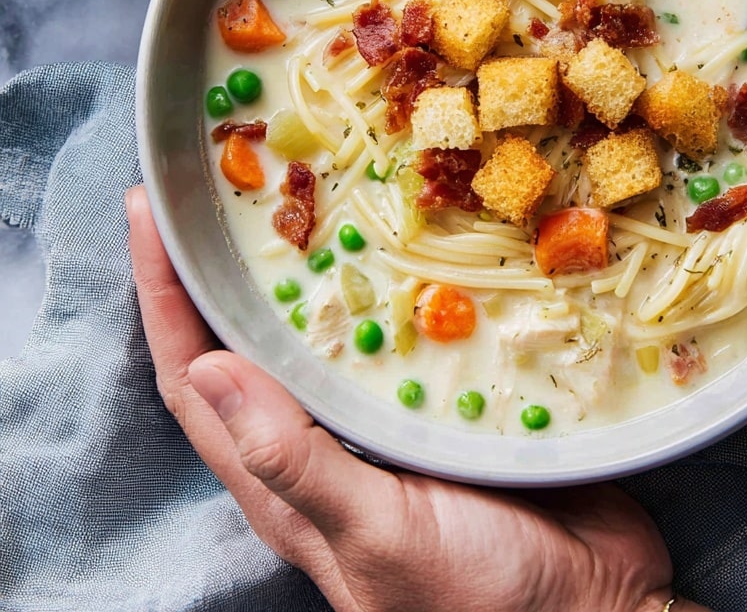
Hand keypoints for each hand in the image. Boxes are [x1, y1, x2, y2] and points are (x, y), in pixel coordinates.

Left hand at [126, 186, 709, 611]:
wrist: (594, 611)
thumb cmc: (476, 594)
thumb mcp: (377, 532)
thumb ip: (293, 460)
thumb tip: (206, 367)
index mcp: (283, 480)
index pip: (195, 375)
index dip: (163, 296)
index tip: (149, 213)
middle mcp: (323, 441)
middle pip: (250, 338)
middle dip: (222, 262)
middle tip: (223, 180)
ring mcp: (383, 419)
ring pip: (325, 325)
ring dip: (305, 261)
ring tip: (306, 189)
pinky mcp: (442, 400)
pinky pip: (403, 325)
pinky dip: (390, 278)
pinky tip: (407, 235)